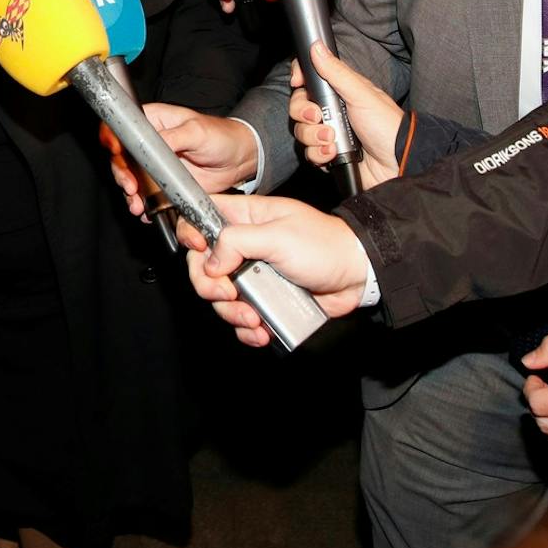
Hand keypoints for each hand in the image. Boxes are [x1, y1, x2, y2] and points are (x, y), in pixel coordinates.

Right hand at [106, 105, 260, 217]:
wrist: (238, 159)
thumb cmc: (220, 136)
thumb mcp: (197, 132)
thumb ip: (173, 137)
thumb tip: (151, 144)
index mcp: (151, 122)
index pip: (122, 128)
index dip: (112, 139)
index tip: (115, 152)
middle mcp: (148, 144)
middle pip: (121, 158)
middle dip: (122, 175)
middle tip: (131, 187)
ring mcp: (153, 166)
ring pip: (130, 180)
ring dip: (130, 194)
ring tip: (137, 205)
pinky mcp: (162, 185)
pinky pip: (146, 197)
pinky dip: (143, 206)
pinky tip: (146, 211)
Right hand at [186, 193, 369, 347]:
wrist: (356, 275)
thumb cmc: (325, 245)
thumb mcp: (279, 235)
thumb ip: (238, 241)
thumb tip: (211, 260)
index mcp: (245, 218)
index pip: (200, 217)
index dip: (191, 234)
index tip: (200, 251)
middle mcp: (243, 246)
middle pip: (201, 265)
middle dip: (209, 286)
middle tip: (228, 294)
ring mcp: (252, 274)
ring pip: (219, 296)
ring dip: (230, 313)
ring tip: (253, 319)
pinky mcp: (263, 298)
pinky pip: (240, 317)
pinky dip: (246, 329)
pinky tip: (261, 330)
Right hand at [287, 45, 404, 188]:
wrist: (396, 162)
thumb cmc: (386, 125)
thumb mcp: (361, 94)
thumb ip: (336, 72)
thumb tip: (317, 47)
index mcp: (339, 92)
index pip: (309, 80)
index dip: (299, 79)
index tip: (297, 83)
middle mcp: (331, 112)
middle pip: (299, 107)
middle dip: (305, 114)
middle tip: (320, 118)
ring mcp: (329, 133)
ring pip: (301, 132)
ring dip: (314, 137)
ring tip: (333, 141)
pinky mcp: (328, 154)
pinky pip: (310, 153)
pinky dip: (319, 155)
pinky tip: (333, 154)